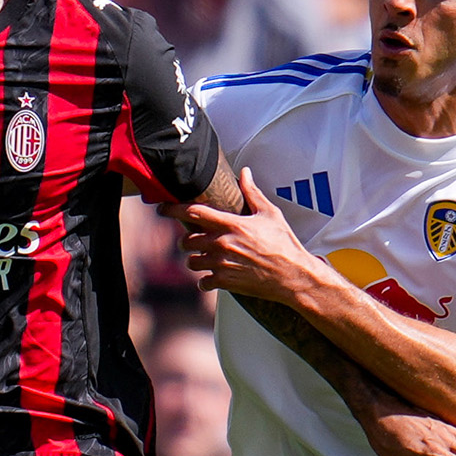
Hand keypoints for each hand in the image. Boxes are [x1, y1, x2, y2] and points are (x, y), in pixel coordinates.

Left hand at [176, 168, 322, 302]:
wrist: (293, 275)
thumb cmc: (284, 243)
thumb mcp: (270, 214)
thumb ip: (252, 193)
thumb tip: (244, 172)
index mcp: (231, 224)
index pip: (194, 212)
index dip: (173, 209)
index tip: (162, 208)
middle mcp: (222, 244)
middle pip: (187, 240)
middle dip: (187, 239)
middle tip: (194, 239)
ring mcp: (221, 264)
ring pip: (191, 261)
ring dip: (195, 259)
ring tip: (205, 258)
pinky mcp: (225, 282)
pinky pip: (202, 282)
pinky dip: (205, 280)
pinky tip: (214, 276)